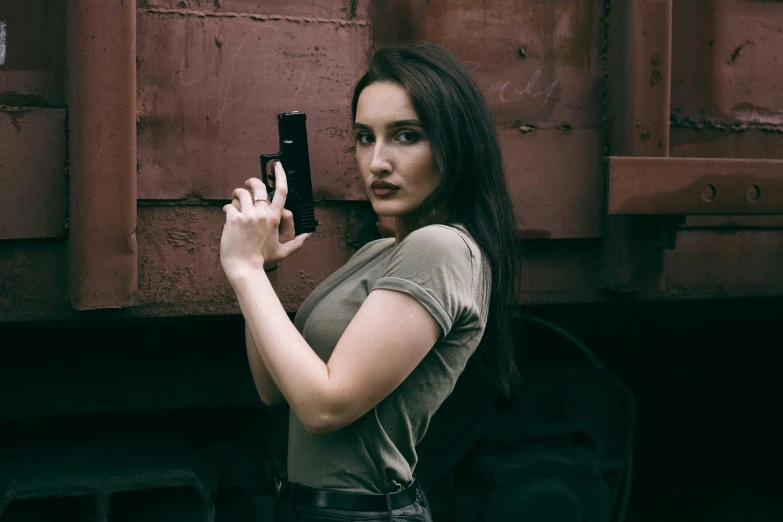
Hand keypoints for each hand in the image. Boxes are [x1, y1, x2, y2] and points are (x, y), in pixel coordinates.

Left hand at [220, 162, 311, 279]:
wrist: (244, 267)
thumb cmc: (262, 260)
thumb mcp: (282, 252)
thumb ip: (297, 243)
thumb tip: (308, 236)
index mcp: (275, 218)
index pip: (282, 191)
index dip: (280, 175)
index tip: (278, 165)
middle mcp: (262, 214)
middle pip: (259, 186)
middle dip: (252, 182)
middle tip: (247, 184)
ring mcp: (248, 216)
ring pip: (241, 193)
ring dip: (237, 195)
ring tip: (236, 201)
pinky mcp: (234, 219)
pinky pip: (229, 206)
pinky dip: (228, 208)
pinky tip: (228, 215)